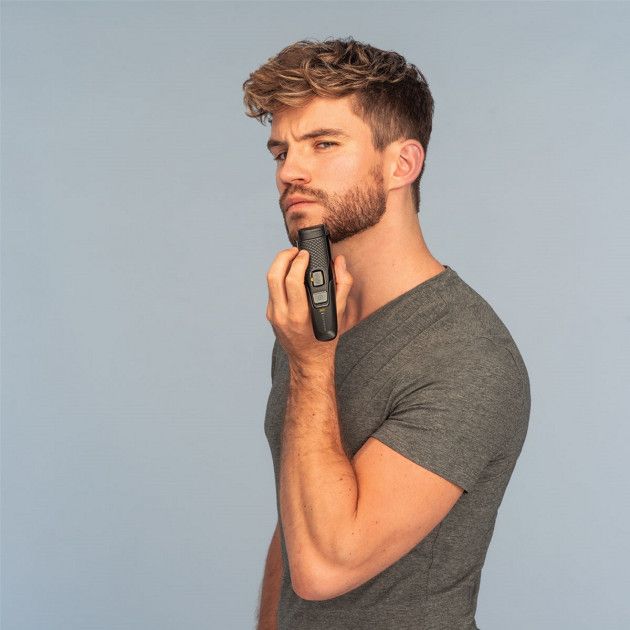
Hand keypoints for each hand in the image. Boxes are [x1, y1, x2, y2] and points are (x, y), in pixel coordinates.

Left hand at [266, 247, 352, 371]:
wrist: (308, 360)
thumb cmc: (325, 338)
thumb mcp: (339, 313)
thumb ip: (342, 284)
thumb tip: (339, 261)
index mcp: (299, 315)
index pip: (292, 280)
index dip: (298, 262)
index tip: (306, 254)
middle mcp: (282, 315)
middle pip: (274, 276)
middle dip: (283, 257)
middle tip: (295, 251)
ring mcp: (273, 314)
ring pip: (270, 281)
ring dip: (279, 264)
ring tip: (292, 257)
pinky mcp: (270, 314)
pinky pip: (272, 290)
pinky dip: (280, 277)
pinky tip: (290, 273)